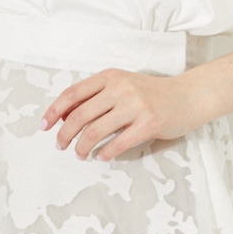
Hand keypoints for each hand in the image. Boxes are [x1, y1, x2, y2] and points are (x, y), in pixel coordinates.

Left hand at [40, 68, 208, 160]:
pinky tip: (101, 157)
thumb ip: (97, 97)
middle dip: (64, 134)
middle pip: (80, 115)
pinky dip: (105, 154)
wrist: (188, 96)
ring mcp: (135, 105)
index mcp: (110, 76)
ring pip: (95, 131)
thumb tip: (64, 116)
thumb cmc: (151, 94)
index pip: (73, 93)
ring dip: (82, 147)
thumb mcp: (122, 86)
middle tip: (60, 146)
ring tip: (80, 155)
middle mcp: (121, 88)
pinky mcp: (148, 123)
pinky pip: (118, 143)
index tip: (44, 126)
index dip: (55, 111)